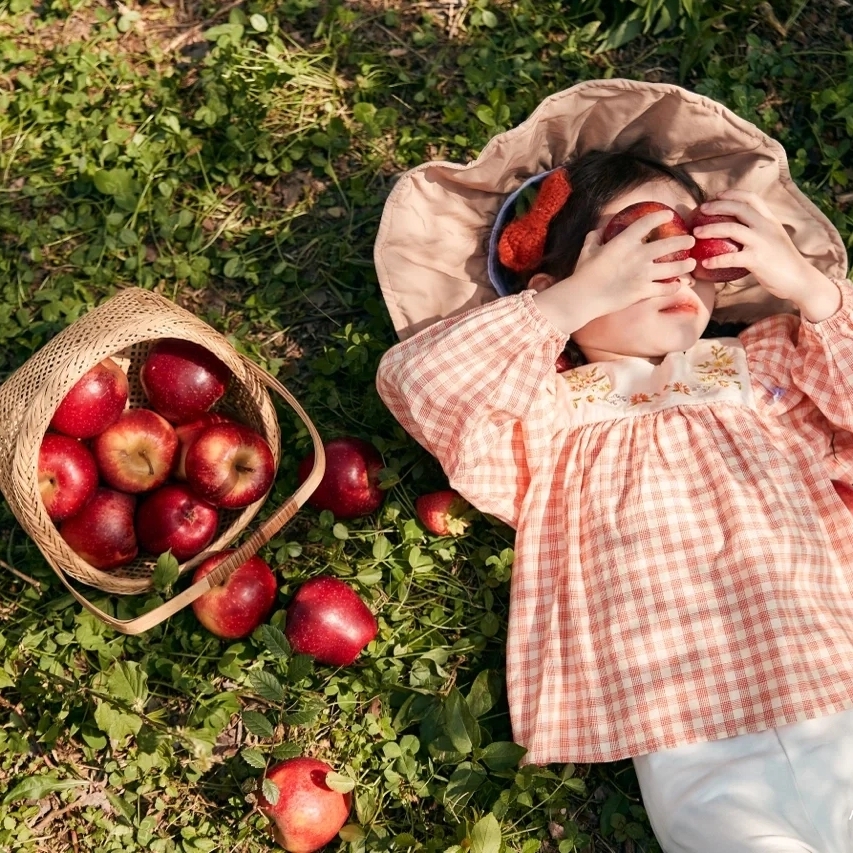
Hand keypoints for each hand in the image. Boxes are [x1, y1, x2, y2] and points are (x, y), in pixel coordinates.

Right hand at [536, 209, 695, 332]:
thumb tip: (600, 230)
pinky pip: (665, 289)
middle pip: (669, 244)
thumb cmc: (583, 273)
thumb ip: (595, 236)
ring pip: (673, 268)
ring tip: (692, 263)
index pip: (647, 223)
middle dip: (683, 241)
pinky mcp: (643, 291)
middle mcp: (638, 256)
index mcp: (623, 242)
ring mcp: (642, 275)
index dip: (660, 216)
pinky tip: (678, 285)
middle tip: (690, 240)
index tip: (668, 215)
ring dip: (685, 265)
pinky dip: (674, 287)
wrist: (583, 297)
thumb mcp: (587, 249)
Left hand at [694, 189, 840, 321]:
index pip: (751, 198)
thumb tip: (737, 229)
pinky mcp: (757, 259)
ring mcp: (762, 241)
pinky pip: (731, 258)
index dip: (732, 194)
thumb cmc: (783, 262)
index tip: (716, 195)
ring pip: (731, 228)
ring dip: (710, 229)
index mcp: (770, 220)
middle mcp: (766, 226)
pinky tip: (705, 264)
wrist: (800, 279)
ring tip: (696, 233)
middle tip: (701, 209)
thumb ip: (759, 230)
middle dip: (717, 206)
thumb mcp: (774, 238)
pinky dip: (716, 260)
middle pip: (738, 208)